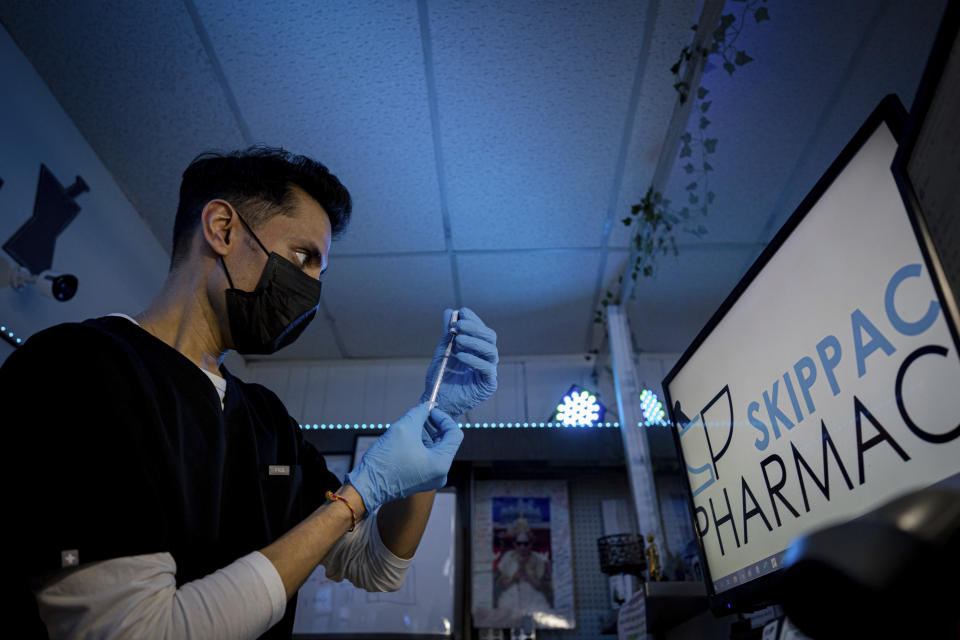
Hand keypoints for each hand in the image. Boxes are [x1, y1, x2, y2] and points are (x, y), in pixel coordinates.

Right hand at [346, 405, 462, 513]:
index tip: (430, 411)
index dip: (443, 419)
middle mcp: (440, 474)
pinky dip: (421, 446)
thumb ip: (419, 414)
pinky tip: (407, 439)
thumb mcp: (404, 428)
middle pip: (445, 442)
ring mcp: (431, 479)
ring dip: (426, 435)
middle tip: (420, 416)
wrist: (367, 486)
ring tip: (411, 427)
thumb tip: (426, 407)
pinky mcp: (421, 481)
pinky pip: (427, 458)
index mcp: (441, 464)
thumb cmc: (384, 462)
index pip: (454, 434)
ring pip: (435, 450)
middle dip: (433, 426)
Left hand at [421, 307, 497, 417]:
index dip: (474, 319)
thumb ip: (448, 333)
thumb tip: (449, 311)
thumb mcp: (443, 351)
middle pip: (490, 337)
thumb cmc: (441, 377)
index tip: (461, 313)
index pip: (482, 329)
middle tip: (459, 326)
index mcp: (478, 349)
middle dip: (475, 328)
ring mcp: (489, 371)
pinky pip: (487, 368)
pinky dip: (474, 359)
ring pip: (491, 350)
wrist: (436, 401)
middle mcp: (486, 358)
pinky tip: (461, 355)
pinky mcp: (488, 384)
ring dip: (474, 341)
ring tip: (458, 339)